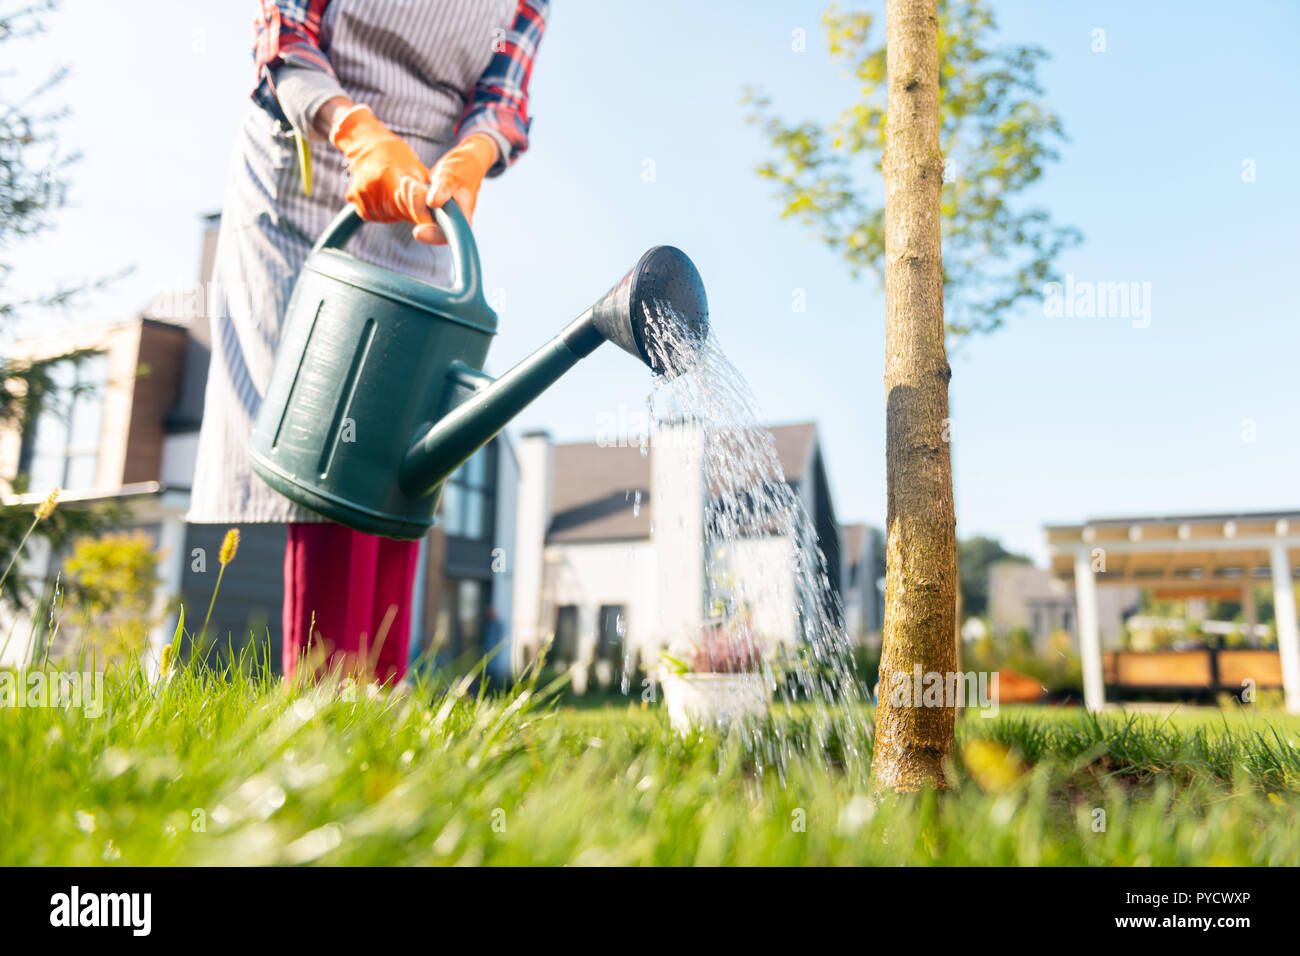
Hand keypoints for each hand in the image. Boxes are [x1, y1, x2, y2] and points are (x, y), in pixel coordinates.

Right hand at [329, 104, 432, 234]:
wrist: (367, 144)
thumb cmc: (396, 154)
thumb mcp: (415, 166)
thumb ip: (425, 186)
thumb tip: (438, 205)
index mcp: (389, 176)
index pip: (406, 207)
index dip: (416, 212)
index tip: (424, 214)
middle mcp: (372, 186)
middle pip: (395, 214)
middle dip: (405, 213)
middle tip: (410, 204)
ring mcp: (360, 192)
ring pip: (382, 217)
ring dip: (392, 214)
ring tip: (395, 199)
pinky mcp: (352, 196)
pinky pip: (368, 215)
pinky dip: (378, 212)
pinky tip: (383, 200)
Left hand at [417, 134, 497, 244]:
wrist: (463, 163)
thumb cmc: (462, 170)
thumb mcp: (453, 177)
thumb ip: (443, 189)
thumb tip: (433, 203)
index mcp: (461, 219)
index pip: (446, 236)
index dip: (431, 236)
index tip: (416, 232)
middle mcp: (449, 222)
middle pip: (426, 224)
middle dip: (415, 205)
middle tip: (411, 184)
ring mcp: (437, 216)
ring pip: (416, 216)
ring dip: (408, 199)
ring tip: (407, 181)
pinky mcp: (428, 209)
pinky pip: (412, 209)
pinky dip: (406, 199)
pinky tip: (403, 187)